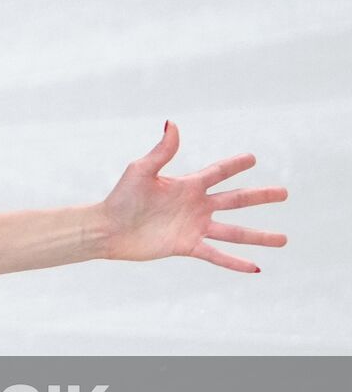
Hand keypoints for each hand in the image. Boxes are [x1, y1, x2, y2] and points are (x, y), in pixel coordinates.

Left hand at [98, 121, 287, 271]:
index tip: (253, 158)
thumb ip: (161, 151)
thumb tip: (172, 124)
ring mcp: (193, 227)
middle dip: (260, 196)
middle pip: (235, 200)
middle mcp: (195, 205)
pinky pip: (216, 255)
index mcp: (186, 185)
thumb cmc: (121, 197)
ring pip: (234, 231)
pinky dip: (235, 262)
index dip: (235, 165)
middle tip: (284, 193)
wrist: (108, 228)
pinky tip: (256, 268)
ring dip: (259, 236)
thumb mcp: (141, 170)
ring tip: (284, 239)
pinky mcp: (186, 246)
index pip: (217, 172)